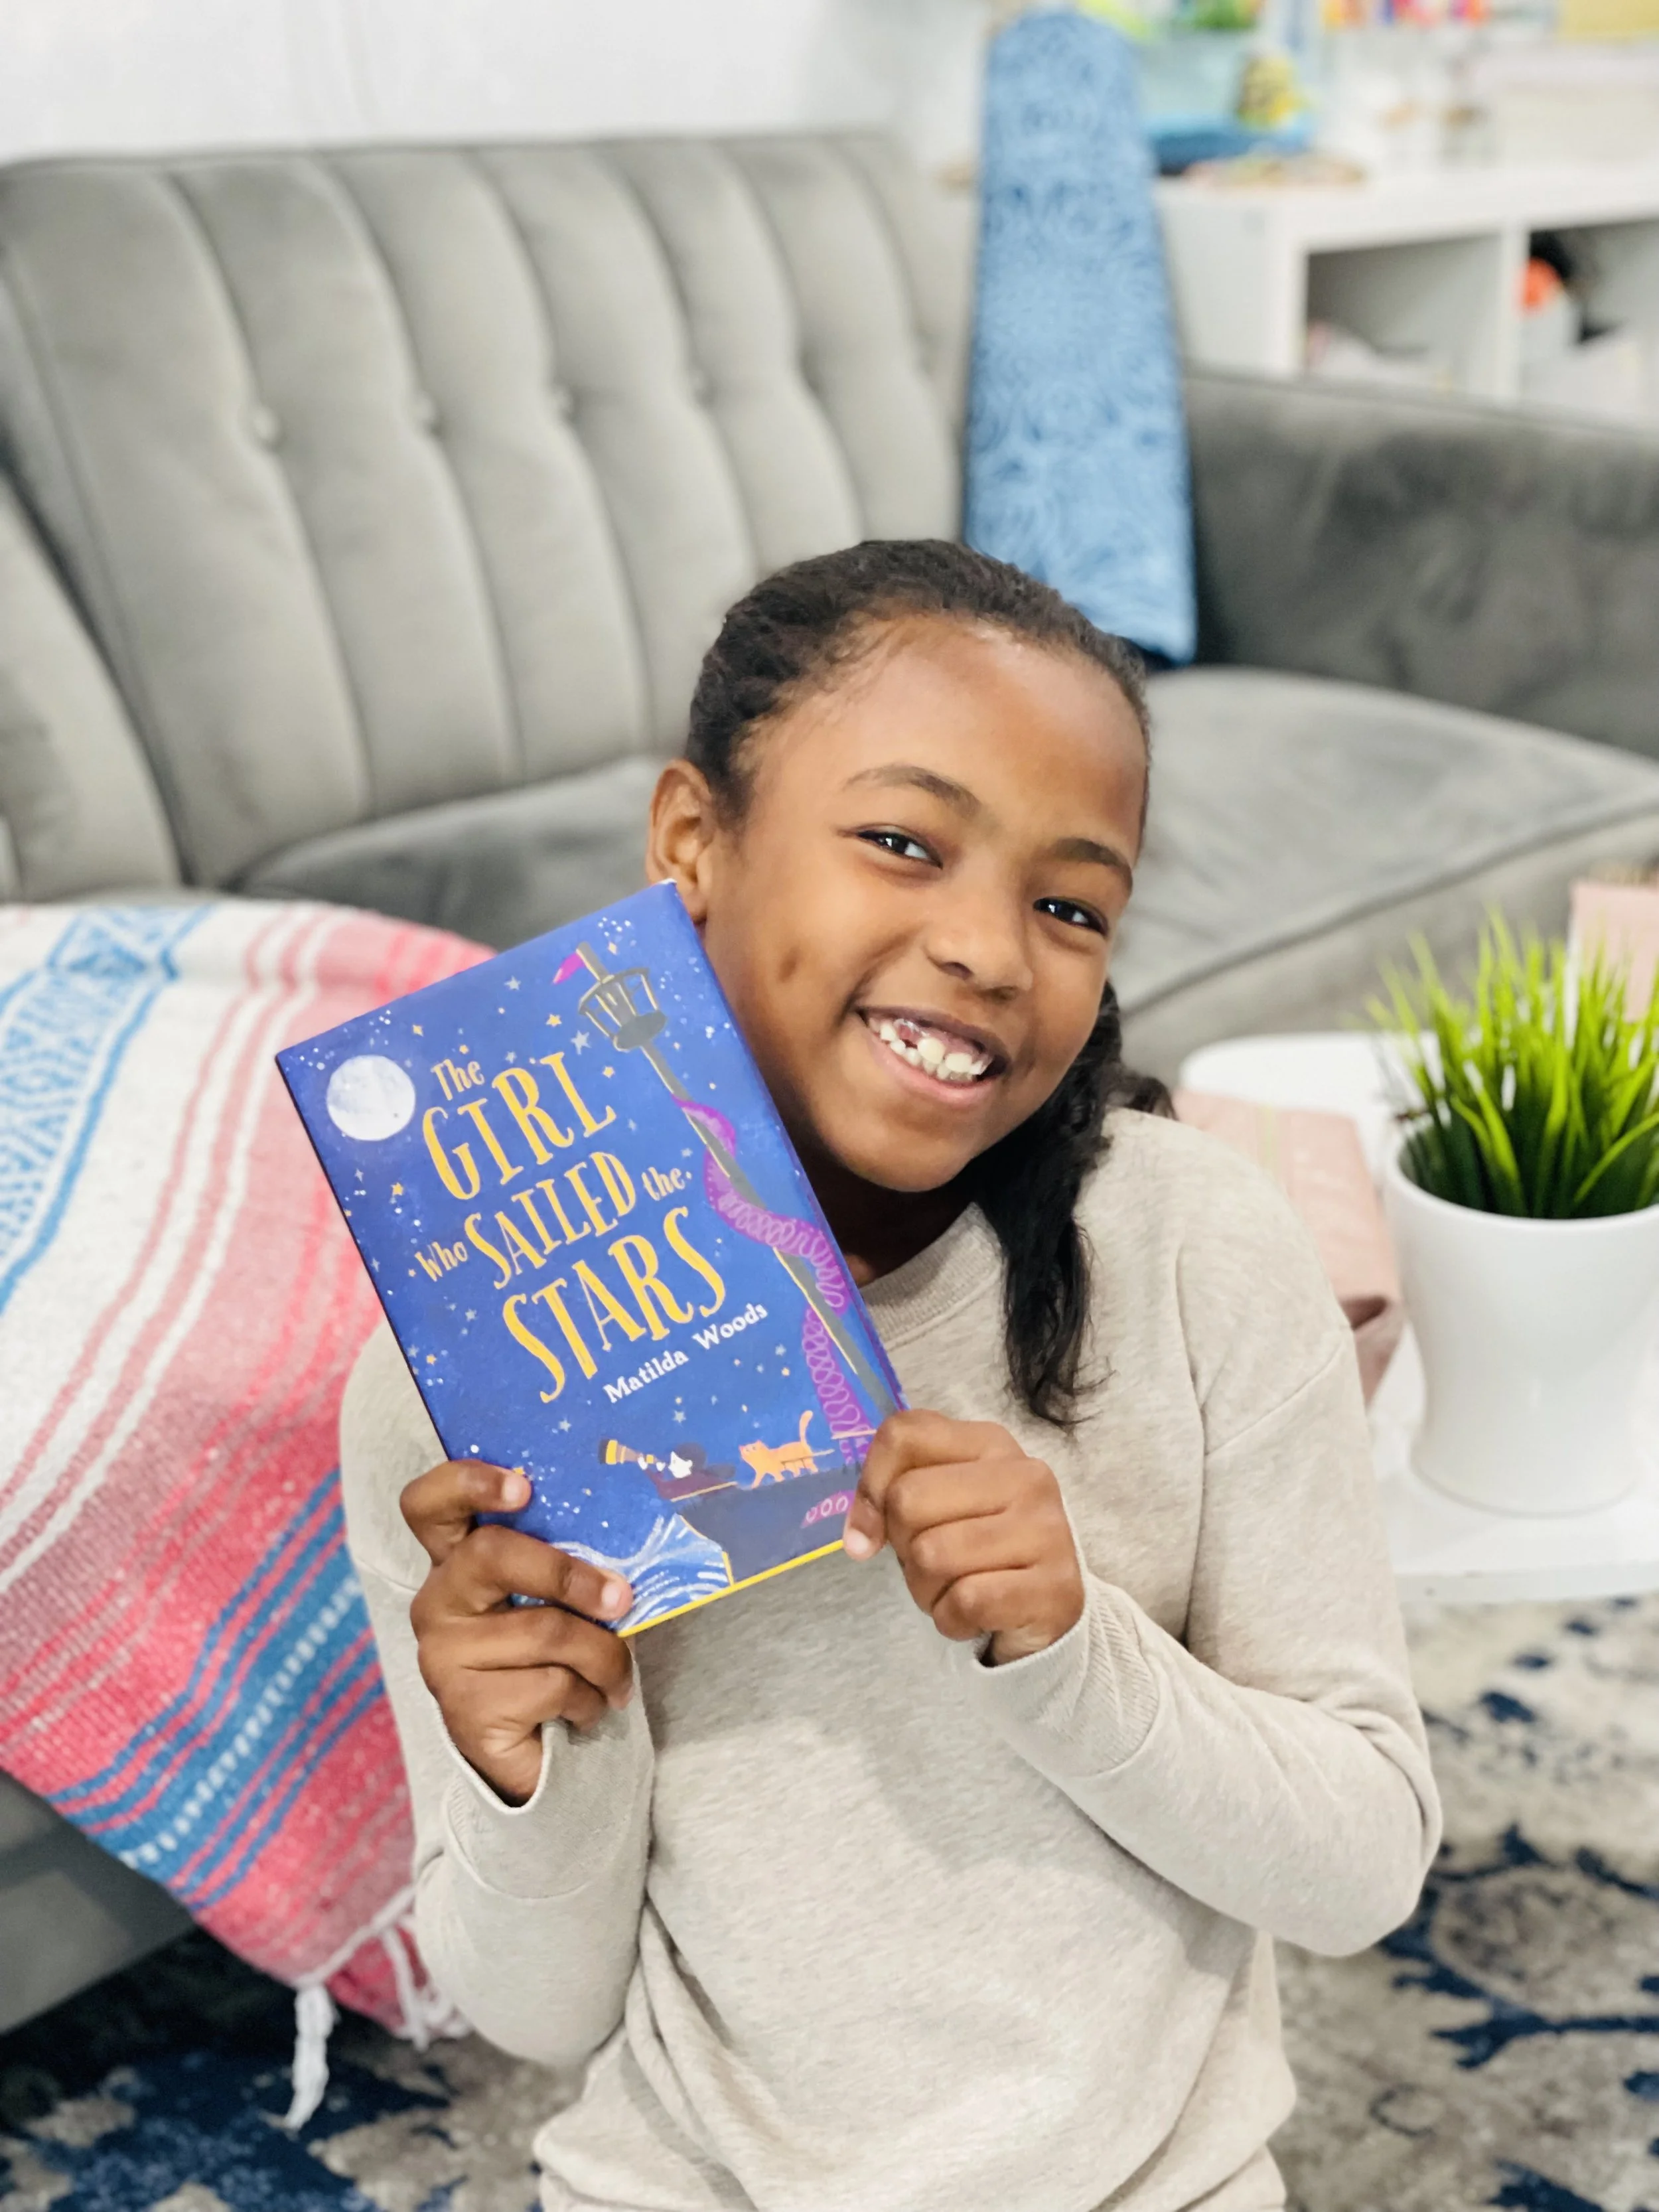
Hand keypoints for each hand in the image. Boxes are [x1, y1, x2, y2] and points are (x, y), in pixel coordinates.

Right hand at [402, 1460, 635, 1804]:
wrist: (543, 1757)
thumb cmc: (557, 1659)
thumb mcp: (561, 1601)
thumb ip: (569, 1563)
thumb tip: (623, 1551)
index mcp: (458, 1561)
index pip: (427, 1505)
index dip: (466, 1482)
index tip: (521, 1487)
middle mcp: (437, 1602)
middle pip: (491, 1555)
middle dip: (569, 1573)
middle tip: (621, 1597)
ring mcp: (443, 1657)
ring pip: (543, 1630)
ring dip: (603, 1656)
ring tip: (617, 1677)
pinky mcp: (463, 1710)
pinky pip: (549, 1685)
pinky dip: (589, 1698)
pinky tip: (587, 1710)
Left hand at [841, 1411, 1084, 1663]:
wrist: (1044, 1606)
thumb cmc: (976, 1547)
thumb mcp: (936, 1504)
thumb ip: (889, 1495)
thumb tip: (858, 1540)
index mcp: (991, 1444)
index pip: (903, 1435)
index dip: (871, 1486)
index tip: (875, 1527)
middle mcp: (1026, 1476)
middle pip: (908, 1499)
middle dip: (903, 1546)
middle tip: (932, 1562)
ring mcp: (1046, 1530)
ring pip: (932, 1555)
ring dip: (926, 1589)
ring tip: (954, 1587)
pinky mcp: (1055, 1588)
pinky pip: (965, 1601)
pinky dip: (952, 1619)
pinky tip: (974, 1614)